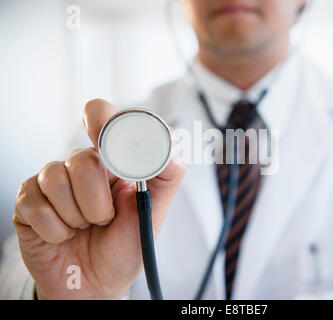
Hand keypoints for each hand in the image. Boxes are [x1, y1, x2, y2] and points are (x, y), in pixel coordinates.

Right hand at [13, 99, 184, 298]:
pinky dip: (56, 229)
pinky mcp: (28, 202)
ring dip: (78, 217)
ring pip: (57, 179)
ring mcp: (52, 183)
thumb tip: (167, 142)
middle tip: (105, 219)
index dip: (103, 121)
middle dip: (99, 200)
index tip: (104, 136)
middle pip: (83, 158)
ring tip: (85, 229)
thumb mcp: (154, 211)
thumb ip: (166, 175)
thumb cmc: (127, 246)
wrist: (99, 284)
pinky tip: (63, 236)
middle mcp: (82, 167)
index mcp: (113, 162)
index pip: (102, 117)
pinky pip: (36, 204)